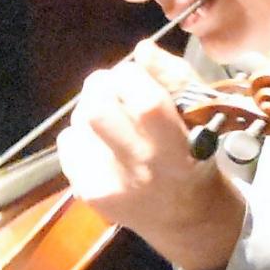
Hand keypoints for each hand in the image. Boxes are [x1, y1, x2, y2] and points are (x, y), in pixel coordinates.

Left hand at [57, 46, 247, 269]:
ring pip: (78, 123)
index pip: (142, 99)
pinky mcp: (89, 194)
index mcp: (176, 148)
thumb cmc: (197, 158)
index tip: (136, 76)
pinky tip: (102, 143)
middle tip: (115, 89)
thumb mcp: (202, 116)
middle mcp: (141, 168)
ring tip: (112, 119)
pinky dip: (80, 135)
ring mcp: (110, 184)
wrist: (188, 219)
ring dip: (91, 110)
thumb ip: (175, 78)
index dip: (131, 75)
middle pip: (97, 109)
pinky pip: (67, 145)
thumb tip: (141, 50)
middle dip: (102, 87)